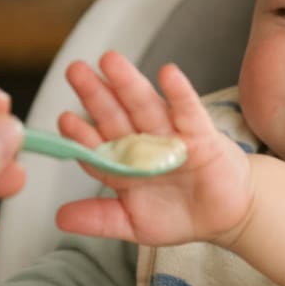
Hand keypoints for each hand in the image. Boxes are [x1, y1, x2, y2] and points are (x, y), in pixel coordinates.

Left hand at [54, 51, 254, 246]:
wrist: (225, 216)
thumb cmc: (178, 214)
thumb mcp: (134, 224)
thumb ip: (100, 219)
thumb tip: (60, 219)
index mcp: (124, 163)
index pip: (99, 146)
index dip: (82, 134)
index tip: (65, 121)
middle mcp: (144, 144)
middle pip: (116, 116)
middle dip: (96, 94)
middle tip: (75, 70)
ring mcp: (172, 137)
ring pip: (146, 107)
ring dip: (128, 84)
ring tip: (110, 61)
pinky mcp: (202, 136)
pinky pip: (189, 112)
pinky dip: (179, 93)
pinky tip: (168, 73)